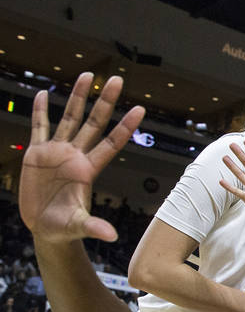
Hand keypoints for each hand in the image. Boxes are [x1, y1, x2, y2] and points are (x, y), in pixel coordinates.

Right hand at [20, 73, 144, 243]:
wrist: (44, 228)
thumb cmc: (64, 228)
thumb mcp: (77, 226)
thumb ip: (93, 227)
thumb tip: (111, 235)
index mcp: (88, 169)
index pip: (112, 142)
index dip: (125, 126)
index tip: (141, 109)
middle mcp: (76, 156)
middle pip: (94, 122)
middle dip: (104, 101)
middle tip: (116, 78)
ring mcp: (57, 153)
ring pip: (69, 118)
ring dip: (77, 97)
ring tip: (87, 75)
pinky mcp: (37, 154)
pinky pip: (39, 128)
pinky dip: (40, 111)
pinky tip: (44, 94)